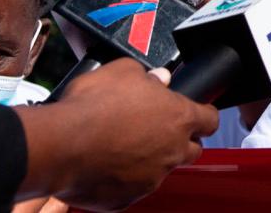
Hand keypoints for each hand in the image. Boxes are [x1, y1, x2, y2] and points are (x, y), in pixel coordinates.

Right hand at [17, 60, 217, 210]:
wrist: (60, 146)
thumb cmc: (91, 107)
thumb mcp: (123, 71)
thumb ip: (149, 76)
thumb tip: (158, 78)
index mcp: (179, 118)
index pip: (210, 119)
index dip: (203, 114)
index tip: (195, 113)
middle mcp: (172, 151)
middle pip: (192, 149)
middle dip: (180, 141)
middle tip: (156, 130)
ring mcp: (151, 178)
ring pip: (161, 170)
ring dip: (150, 160)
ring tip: (122, 146)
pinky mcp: (127, 199)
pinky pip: (133, 189)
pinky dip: (124, 179)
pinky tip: (106, 165)